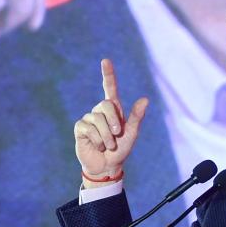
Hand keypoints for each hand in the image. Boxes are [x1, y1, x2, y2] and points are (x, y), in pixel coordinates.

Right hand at [73, 58, 147, 181]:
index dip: (108, 74)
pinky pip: (89, 128)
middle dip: (114, 120)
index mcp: (113, 109)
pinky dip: (97, 139)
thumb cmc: (121, 149)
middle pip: (105, 104)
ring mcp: (89, 119)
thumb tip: (145, 99)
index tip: (105, 61)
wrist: (108, 166)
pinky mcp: (80, 128)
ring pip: (97, 119)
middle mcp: (100, 111)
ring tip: (109, 145)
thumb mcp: (132, 133)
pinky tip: (97, 145)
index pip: (109, 87)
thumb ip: (137, 116)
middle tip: (118, 135)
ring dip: (107, 136)